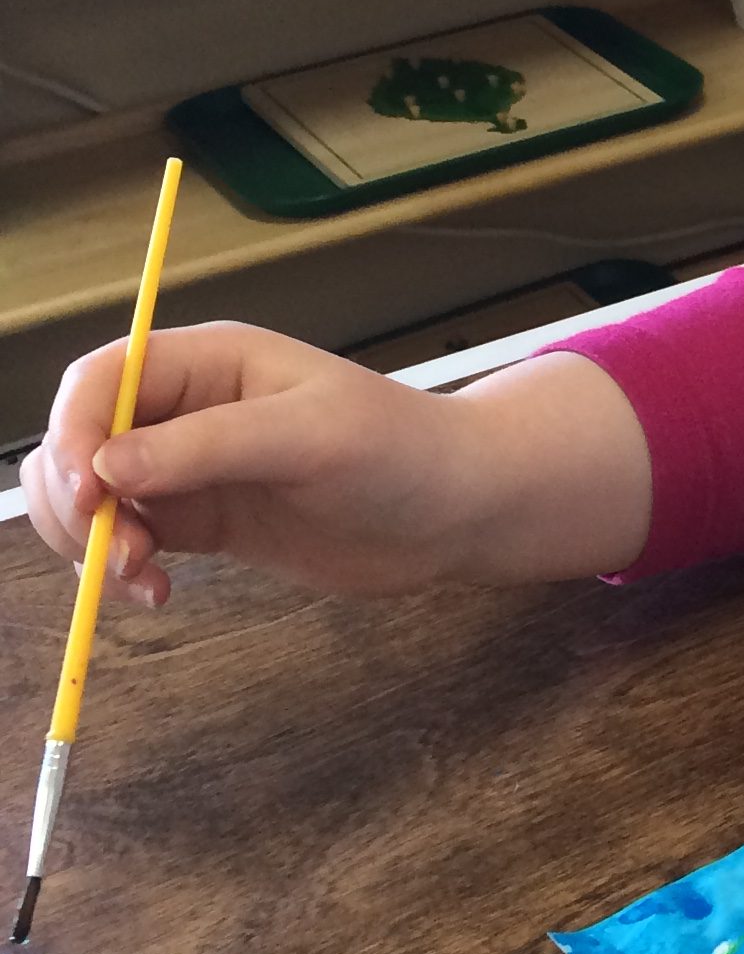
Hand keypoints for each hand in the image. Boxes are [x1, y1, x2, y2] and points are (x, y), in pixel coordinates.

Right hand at [21, 322, 653, 605]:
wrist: (459, 509)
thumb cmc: (401, 449)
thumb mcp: (308, 437)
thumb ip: (207, 447)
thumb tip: (108, 463)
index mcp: (209, 362)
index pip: (101, 379)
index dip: (73, 429)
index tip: (86, 490)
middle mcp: (190, 410)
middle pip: (81, 440)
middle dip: (75, 495)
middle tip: (110, 548)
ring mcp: (194, 468)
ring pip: (97, 497)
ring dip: (93, 539)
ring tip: (139, 576)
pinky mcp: (209, 522)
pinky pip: (133, 540)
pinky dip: (124, 569)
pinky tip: (156, 591)